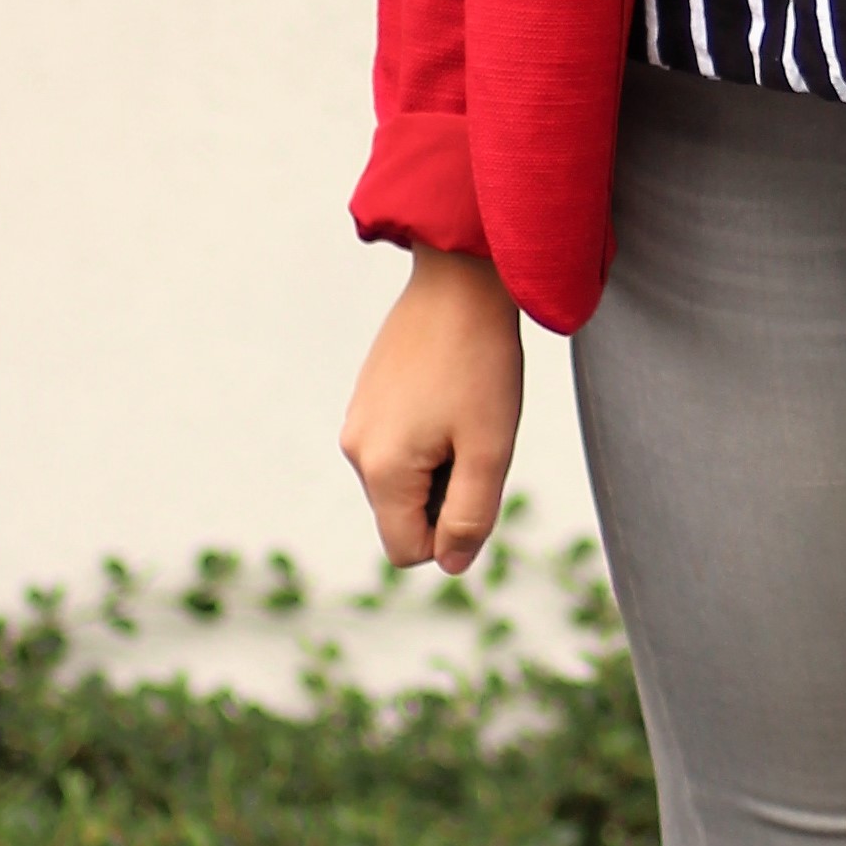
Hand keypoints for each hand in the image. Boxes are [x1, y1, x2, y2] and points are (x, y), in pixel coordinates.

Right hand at [340, 246, 525, 572]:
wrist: (460, 280)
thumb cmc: (482, 364)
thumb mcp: (490, 450)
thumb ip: (471, 517)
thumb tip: (452, 565)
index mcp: (381, 469)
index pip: (408, 551)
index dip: (452, 536)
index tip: (480, 481)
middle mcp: (356, 449)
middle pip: (405, 516)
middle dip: (447, 495)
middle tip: (477, 438)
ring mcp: (357, 421)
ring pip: (404, 481)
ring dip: (441, 465)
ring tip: (466, 412)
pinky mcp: (366, 398)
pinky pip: (398, 447)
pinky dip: (430, 438)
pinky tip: (452, 394)